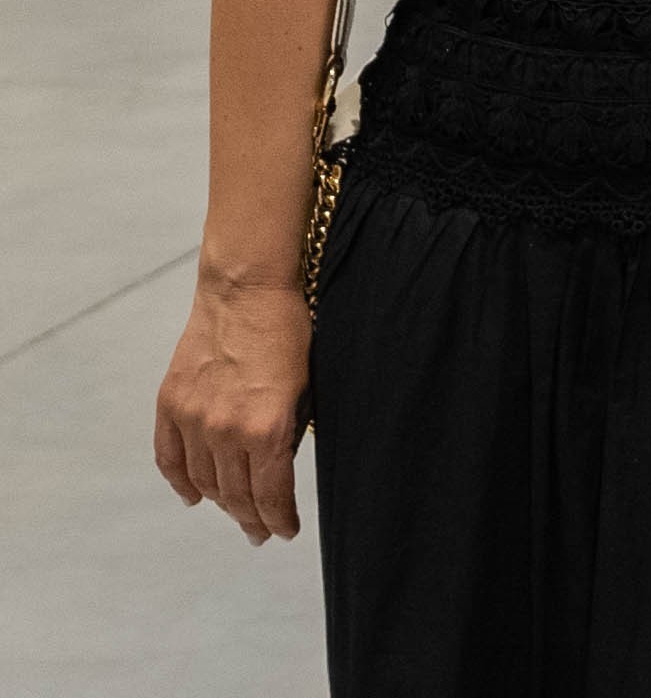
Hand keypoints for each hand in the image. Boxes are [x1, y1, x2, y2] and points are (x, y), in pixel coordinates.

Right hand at [152, 268, 310, 544]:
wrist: (247, 291)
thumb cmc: (291, 334)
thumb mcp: (307, 389)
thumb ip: (291, 433)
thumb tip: (280, 470)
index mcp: (267, 428)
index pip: (270, 493)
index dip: (279, 519)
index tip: (286, 532)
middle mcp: (226, 430)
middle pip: (235, 494)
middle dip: (251, 518)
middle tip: (260, 533)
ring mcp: (193, 418)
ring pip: (203, 480)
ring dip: (220, 503)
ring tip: (235, 514)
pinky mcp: (170, 404)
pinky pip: (170, 457)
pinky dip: (180, 481)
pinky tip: (193, 497)